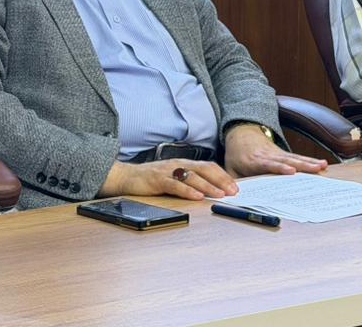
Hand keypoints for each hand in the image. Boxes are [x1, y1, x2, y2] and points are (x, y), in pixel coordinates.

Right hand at [100, 158, 237, 200]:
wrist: (126, 177)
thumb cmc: (151, 179)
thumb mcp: (173, 177)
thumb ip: (188, 181)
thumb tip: (209, 191)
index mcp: (184, 163)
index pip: (209, 167)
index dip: (223, 176)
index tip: (235, 187)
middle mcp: (179, 164)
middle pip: (205, 169)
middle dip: (221, 180)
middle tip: (233, 191)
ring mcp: (168, 171)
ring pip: (192, 177)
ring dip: (208, 186)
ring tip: (220, 194)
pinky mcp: (157, 180)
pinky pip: (175, 185)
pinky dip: (188, 191)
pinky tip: (197, 197)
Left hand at [223, 124, 327, 178]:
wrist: (242, 134)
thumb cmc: (237, 155)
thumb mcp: (230, 168)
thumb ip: (233, 182)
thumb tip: (235, 196)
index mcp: (255, 161)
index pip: (269, 164)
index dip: (280, 168)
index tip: (291, 171)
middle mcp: (269, 156)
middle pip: (288, 161)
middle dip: (303, 165)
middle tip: (316, 169)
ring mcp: (278, 154)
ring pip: (295, 158)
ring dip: (310, 162)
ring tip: (323, 166)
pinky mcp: (284, 154)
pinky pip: (297, 157)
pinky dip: (310, 160)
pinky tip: (321, 164)